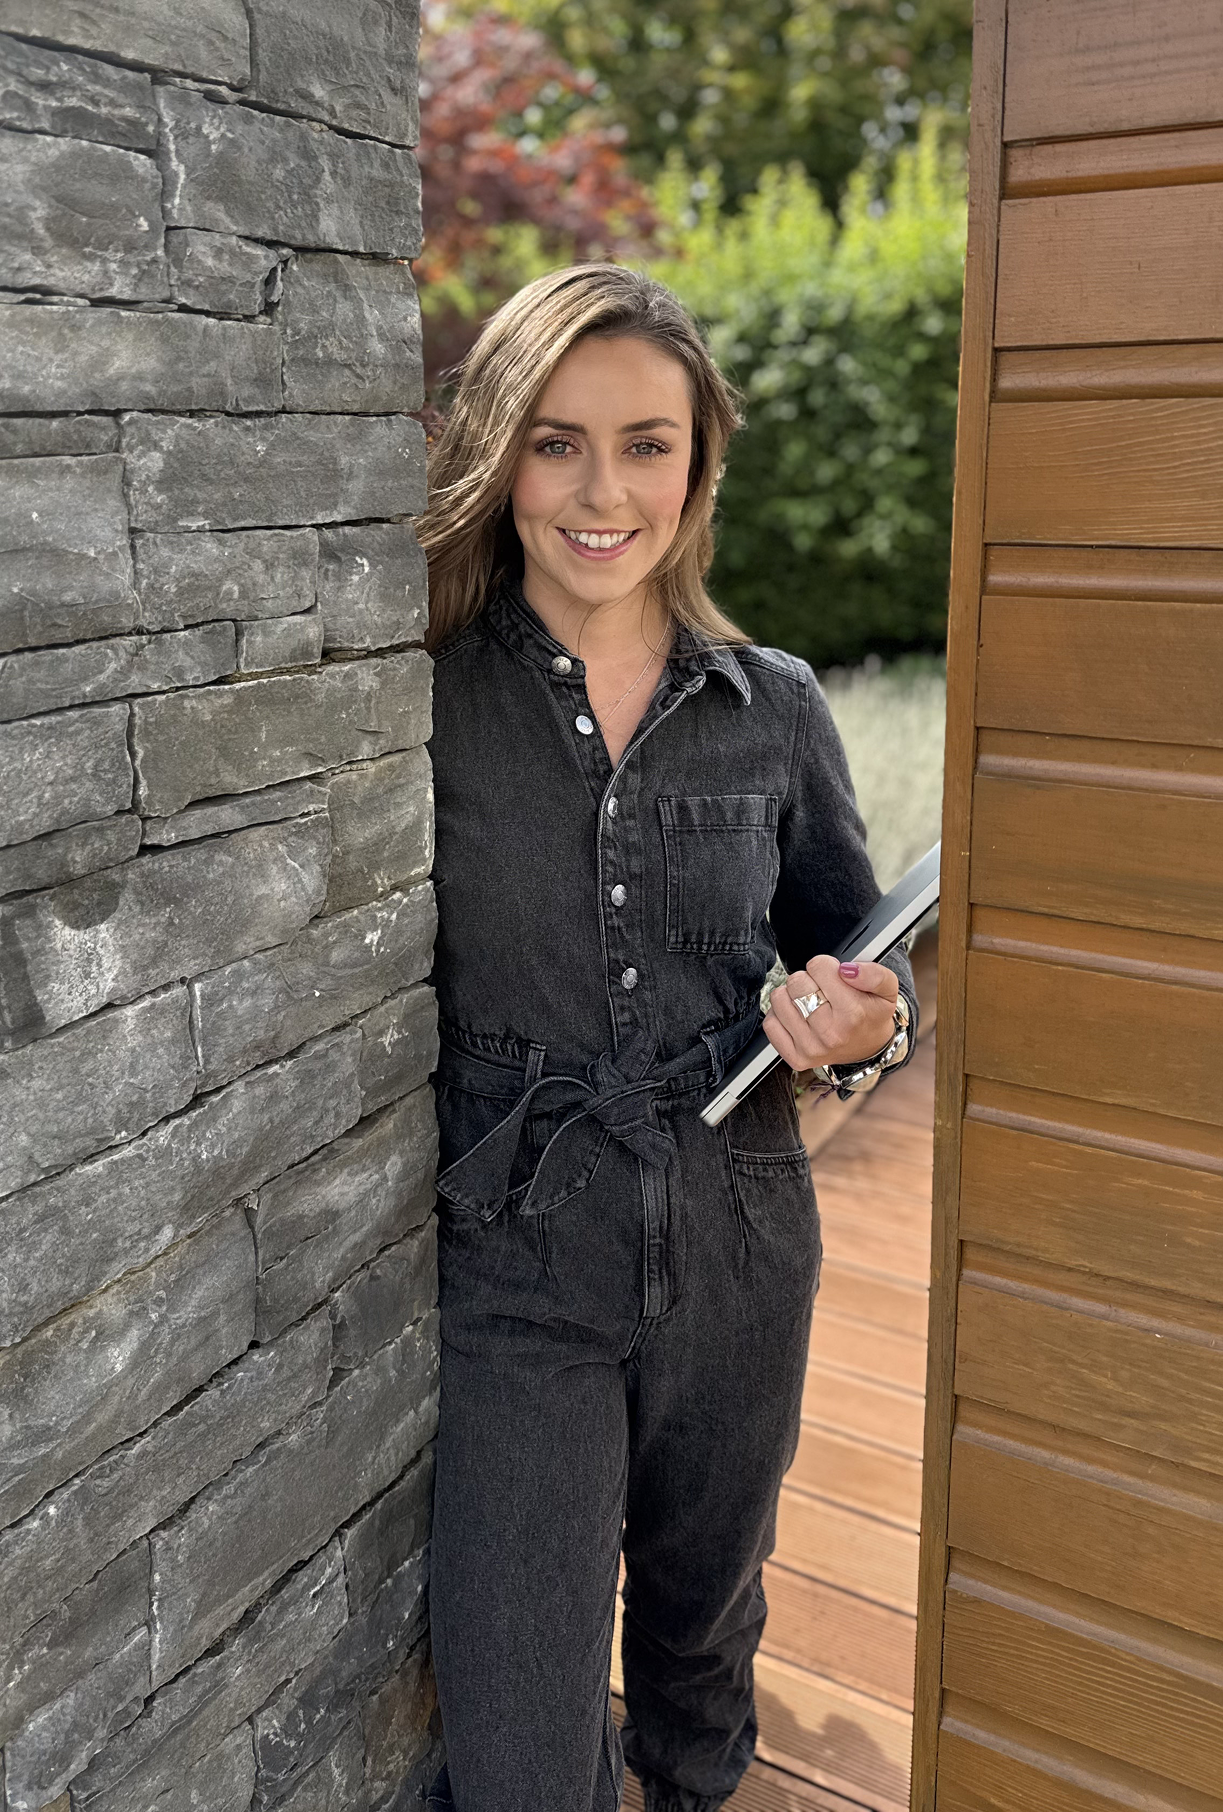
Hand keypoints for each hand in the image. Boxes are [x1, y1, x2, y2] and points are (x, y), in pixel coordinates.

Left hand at [763, 955, 898, 1073]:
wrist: (868, 1047)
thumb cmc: (872, 1015)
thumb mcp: (887, 990)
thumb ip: (874, 974)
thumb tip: (847, 970)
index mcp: (853, 1013)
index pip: (819, 967)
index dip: (826, 966)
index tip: (834, 977)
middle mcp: (830, 1033)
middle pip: (796, 982)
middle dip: (808, 979)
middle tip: (822, 990)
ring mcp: (811, 1048)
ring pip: (779, 999)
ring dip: (791, 995)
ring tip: (809, 1001)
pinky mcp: (796, 1057)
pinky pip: (770, 1023)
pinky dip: (780, 1015)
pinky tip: (798, 1016)